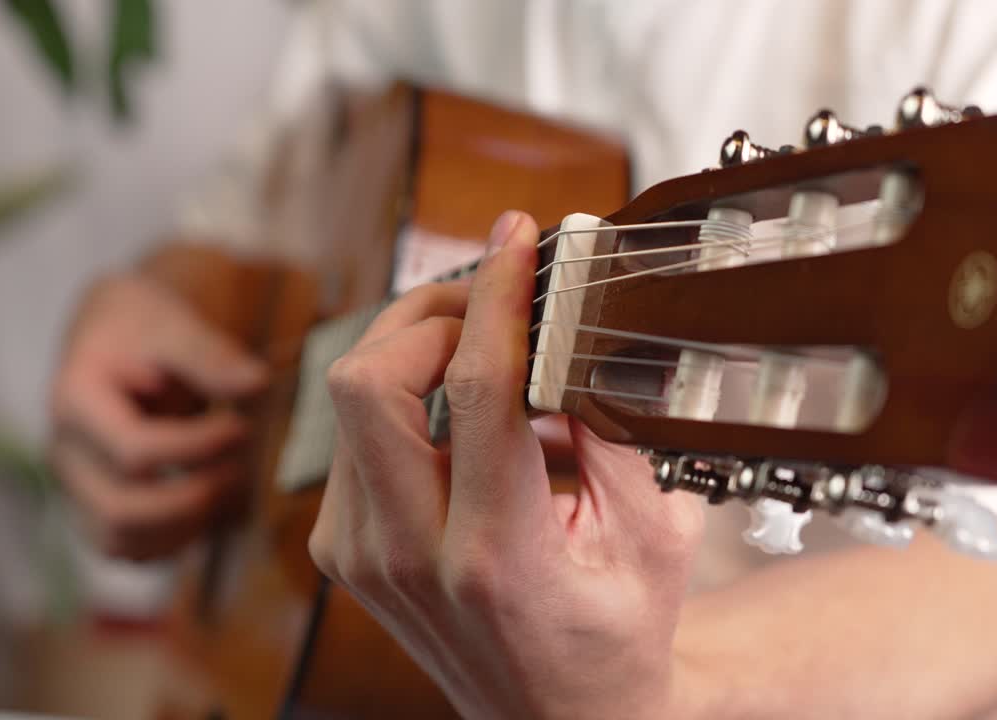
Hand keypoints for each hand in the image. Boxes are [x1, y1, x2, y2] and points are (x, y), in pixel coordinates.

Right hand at [50, 272, 267, 559]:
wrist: (114, 334)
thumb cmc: (142, 325)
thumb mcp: (172, 322)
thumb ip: (209, 355)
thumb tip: (256, 384)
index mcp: (74, 402)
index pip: (134, 451)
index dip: (197, 449)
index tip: (241, 427)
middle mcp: (65, 453)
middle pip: (121, 511)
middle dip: (194, 497)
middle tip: (239, 467)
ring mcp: (75, 487)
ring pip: (120, 542)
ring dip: (185, 526)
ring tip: (227, 485)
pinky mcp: (95, 509)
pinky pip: (129, 550)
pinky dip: (174, 540)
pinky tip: (210, 504)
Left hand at [309, 211, 704, 718]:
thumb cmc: (613, 636)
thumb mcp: (653, 536)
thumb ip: (613, 431)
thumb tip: (568, 334)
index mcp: (495, 557)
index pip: (478, 389)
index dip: (496, 296)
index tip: (516, 240)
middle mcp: (406, 555)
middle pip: (365, 380)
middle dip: (426, 312)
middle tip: (488, 297)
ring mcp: (360, 555)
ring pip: (350, 398)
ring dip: (413, 349)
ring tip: (482, 347)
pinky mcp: (343, 547)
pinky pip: (354, 436)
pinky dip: (404, 397)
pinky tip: (459, 409)